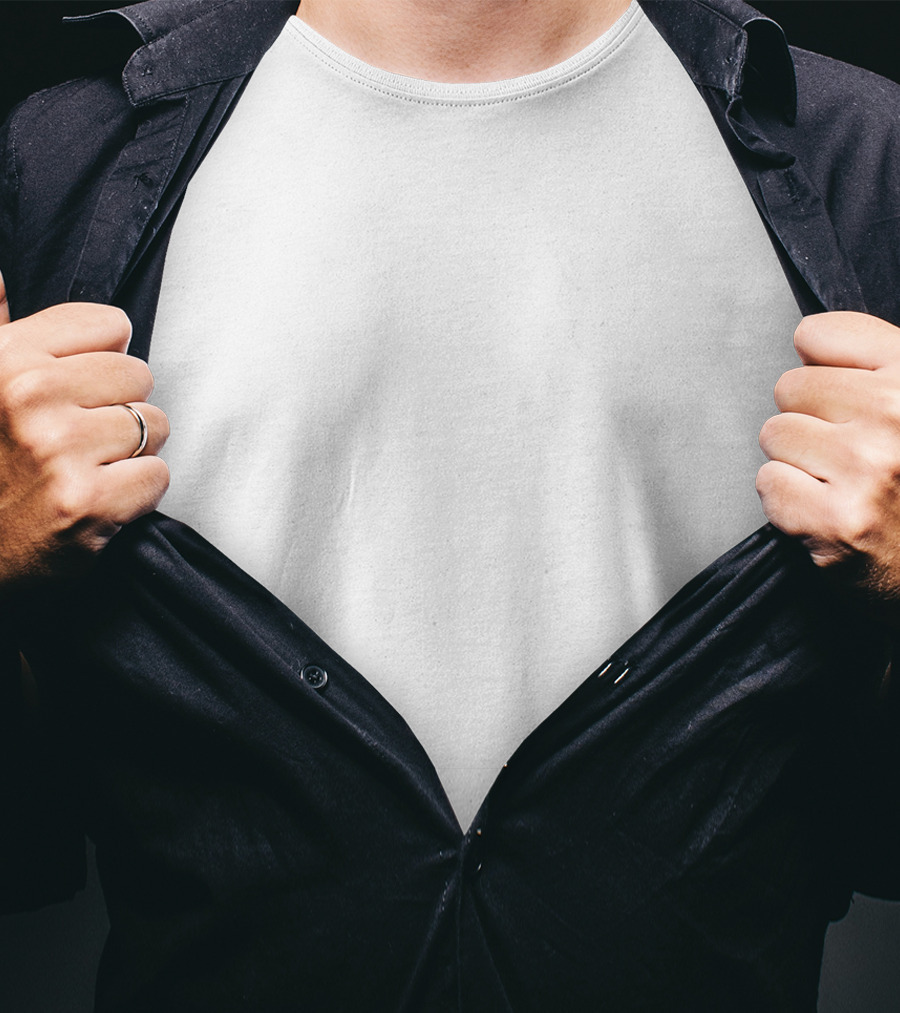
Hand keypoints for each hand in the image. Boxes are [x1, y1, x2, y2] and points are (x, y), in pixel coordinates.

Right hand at [0, 270, 168, 591]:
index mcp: (5, 358)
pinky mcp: (86, 502)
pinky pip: (157, 475)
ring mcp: (58, 450)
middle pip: (139, 375)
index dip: (103, 359)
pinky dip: (138, 492)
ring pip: (154, 425)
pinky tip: (99, 498)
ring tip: (87, 468)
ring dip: (132, 451)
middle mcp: (29, 395)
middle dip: (120, 407)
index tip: (79, 386)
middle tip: (80, 438)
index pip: (110, 325)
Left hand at [758, 311, 899, 617]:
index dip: (819, 366)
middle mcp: (896, 415)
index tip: (840, 394)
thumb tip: (804, 341)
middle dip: (808, 418)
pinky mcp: (837, 519)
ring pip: (774, 434)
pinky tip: (827, 509)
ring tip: (840, 482)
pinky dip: (787, 501)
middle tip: (849, 452)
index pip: (817, 334)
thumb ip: (870, 363)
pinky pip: (768, 482)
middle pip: (789, 386)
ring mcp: (867, 468)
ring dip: (797, 460)